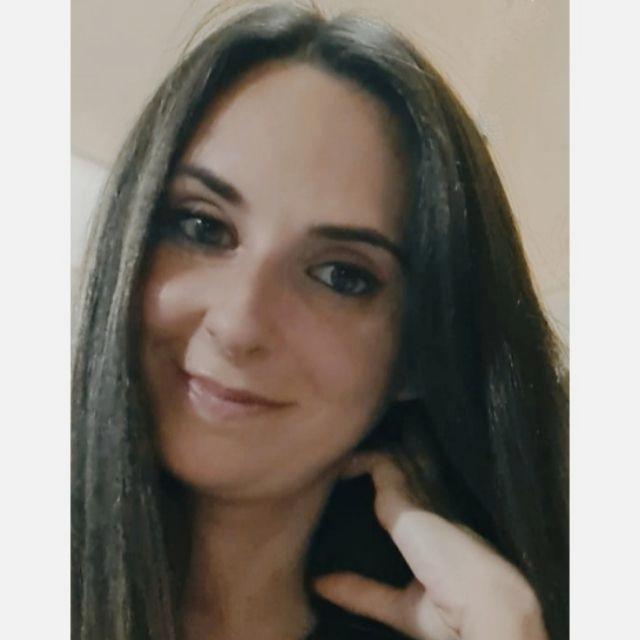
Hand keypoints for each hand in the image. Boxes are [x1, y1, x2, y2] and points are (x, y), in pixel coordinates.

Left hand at [312, 451, 547, 639]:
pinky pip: (379, 466)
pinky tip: (339, 465)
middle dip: (380, 461)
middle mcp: (429, 505)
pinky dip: (358, 462)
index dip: (391, 481)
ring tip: (339, 457)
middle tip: (347, 460)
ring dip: (366, 458)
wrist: (487, 609)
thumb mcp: (400, 606)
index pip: (412, 491)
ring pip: (393, 461)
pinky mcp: (406, 502)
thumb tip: (321, 586)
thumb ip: (362, 593)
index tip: (362, 478)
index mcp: (435, 526)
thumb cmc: (453, 613)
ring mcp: (419, 499)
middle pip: (403, 468)